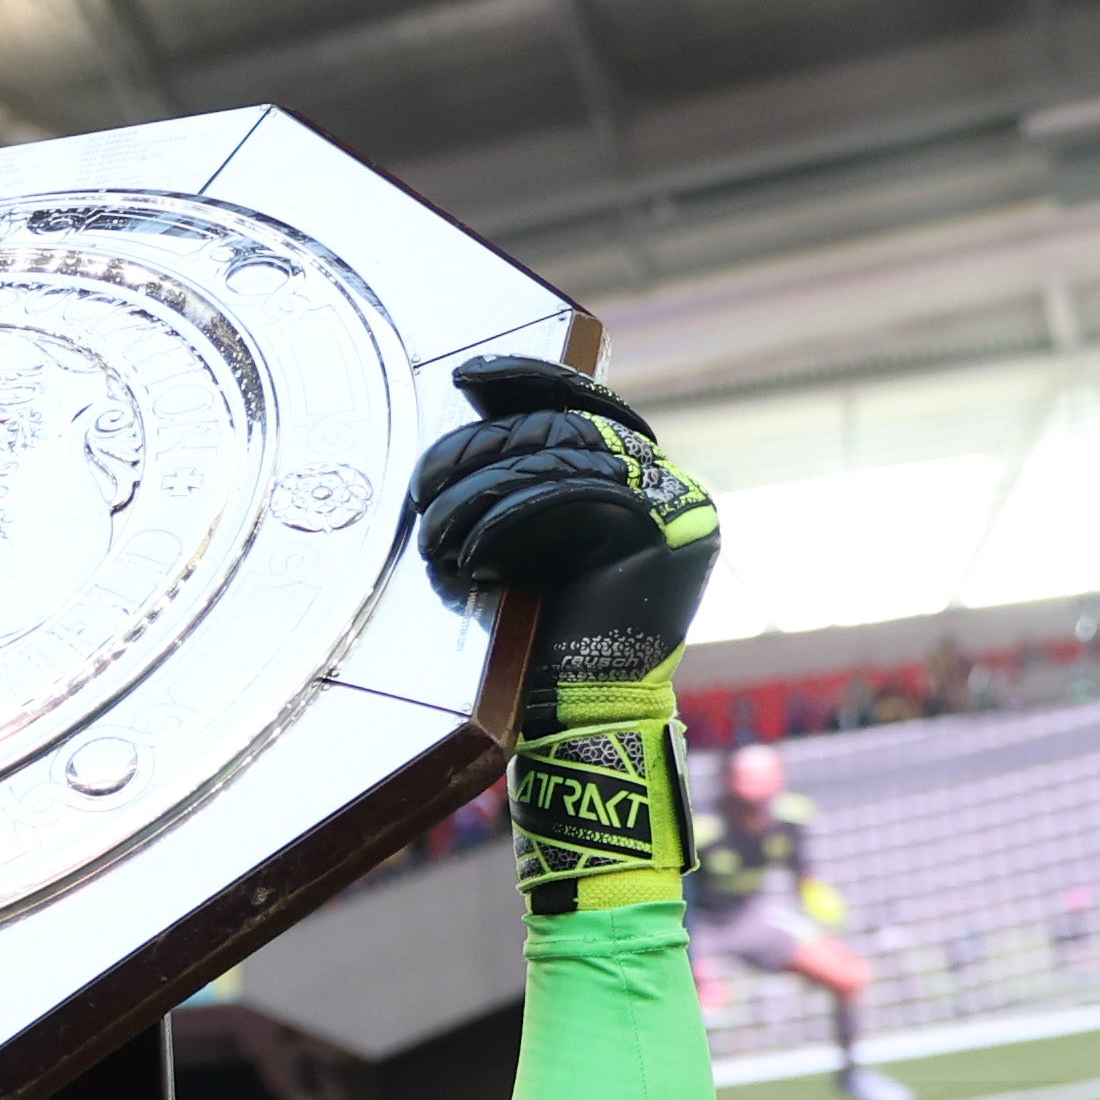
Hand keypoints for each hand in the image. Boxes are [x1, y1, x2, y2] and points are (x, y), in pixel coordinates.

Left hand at [407, 358, 717, 914]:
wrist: (584, 721)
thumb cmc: (540, 640)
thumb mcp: (527, 541)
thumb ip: (525, 481)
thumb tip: (476, 410)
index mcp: (643, 478)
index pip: (583, 407)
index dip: (528, 381)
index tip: (468, 378)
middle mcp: (670, 484)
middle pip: (565, 430)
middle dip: (484, 449)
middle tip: (423, 481)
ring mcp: (676, 503)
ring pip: (562, 459)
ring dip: (482, 489)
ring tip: (433, 531)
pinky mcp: (665, 530)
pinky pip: (573, 497)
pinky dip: (511, 521)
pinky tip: (472, 555)